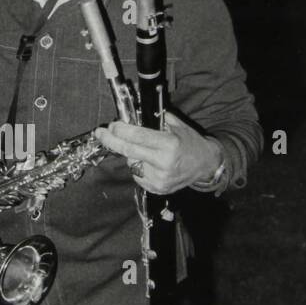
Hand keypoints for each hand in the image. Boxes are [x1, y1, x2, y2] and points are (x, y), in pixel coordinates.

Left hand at [95, 114, 220, 194]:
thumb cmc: (190, 142)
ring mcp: (160, 179)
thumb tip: (131, 116)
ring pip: (132, 163)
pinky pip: (137, 175)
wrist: (205, 165)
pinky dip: (139, 166)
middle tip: (100, 133)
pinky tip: (150, 163)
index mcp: (169, 145)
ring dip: (132, 155)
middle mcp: (164, 163)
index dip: (121, 130)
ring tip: (146, 151)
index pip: (138, 137)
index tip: (111, 125)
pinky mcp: (157, 188)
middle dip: (111, 141)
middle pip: (128, 151)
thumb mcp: (176, 125)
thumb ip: (154, 121)